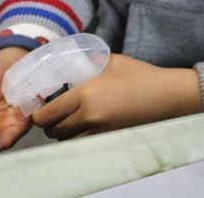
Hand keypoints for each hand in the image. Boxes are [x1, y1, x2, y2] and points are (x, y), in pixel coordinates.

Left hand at [31, 54, 202, 140]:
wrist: (166, 95)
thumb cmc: (140, 75)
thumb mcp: (111, 61)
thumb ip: (89, 62)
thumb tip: (75, 59)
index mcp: (85, 94)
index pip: (49, 113)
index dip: (38, 116)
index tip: (37, 111)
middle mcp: (89, 116)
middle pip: (56, 130)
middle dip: (49, 125)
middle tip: (50, 116)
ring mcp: (100, 130)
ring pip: (69, 140)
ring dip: (63, 133)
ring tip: (66, 122)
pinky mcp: (110, 138)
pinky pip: (85, 144)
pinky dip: (78, 138)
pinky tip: (82, 128)